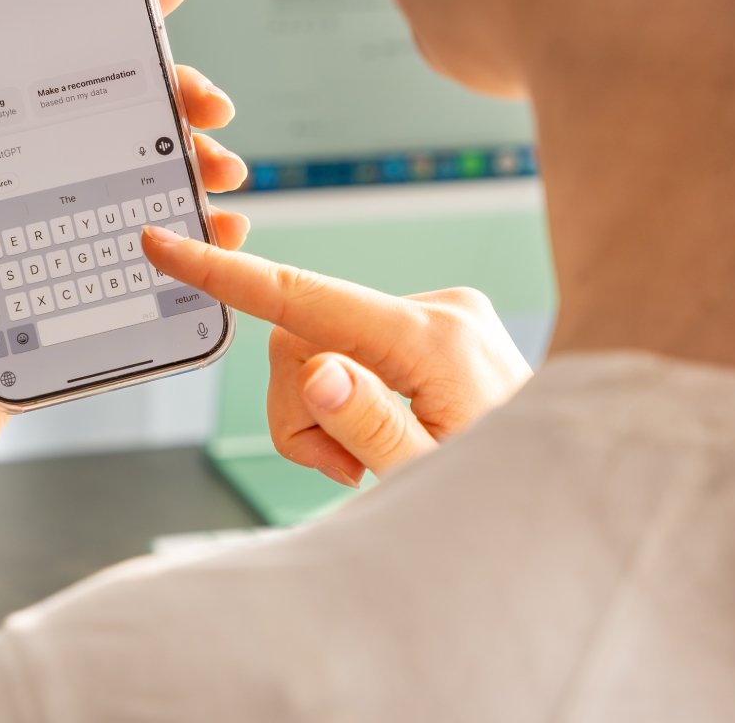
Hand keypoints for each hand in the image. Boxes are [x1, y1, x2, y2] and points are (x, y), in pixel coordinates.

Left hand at [0, 0, 248, 486]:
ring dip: (196, 159)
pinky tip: (220, 227)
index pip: (49, 63)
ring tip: (225, 172)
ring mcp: (62, 225)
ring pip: (145, 170)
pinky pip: (152, 241)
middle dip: (178, 96)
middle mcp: (28, 176)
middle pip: (118, 112)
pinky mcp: (87, 275)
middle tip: (214, 103)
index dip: (109, 20)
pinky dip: (194, 229)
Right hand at [142, 230, 530, 486]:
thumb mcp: (429, 476)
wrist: (567, 484)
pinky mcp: (437, 323)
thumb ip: (368, 423)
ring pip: (318, 345)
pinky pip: (354, 348)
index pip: (308, 298)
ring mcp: (440, 312)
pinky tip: (382, 432)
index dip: (227, 275)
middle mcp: (438, 310)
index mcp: (434, 342)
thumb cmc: (504, 488)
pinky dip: (348, 396)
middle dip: (298, 408)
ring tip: (365, 461)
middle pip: (301, 337)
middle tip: (339, 468)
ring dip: (322, 409)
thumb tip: (313, 369)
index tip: (167, 245)